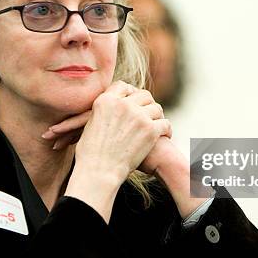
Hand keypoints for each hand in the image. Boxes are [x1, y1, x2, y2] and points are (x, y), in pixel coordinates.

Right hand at [44, 81, 170, 183]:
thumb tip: (110, 106)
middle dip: (147, 103)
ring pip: (157, 108)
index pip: (123, 86)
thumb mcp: (90, 123)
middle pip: (143, 95)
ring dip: (158, 116)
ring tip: (157, 124)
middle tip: (149, 113)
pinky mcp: (150, 130)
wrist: (99, 171)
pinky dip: (167, 129)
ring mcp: (138, 116)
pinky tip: (165, 134)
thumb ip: (102, 111)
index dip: (131, 92)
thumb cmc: (91, 153)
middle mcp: (123, 104)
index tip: (134, 100)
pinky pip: (165, 123)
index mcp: (105, 100)